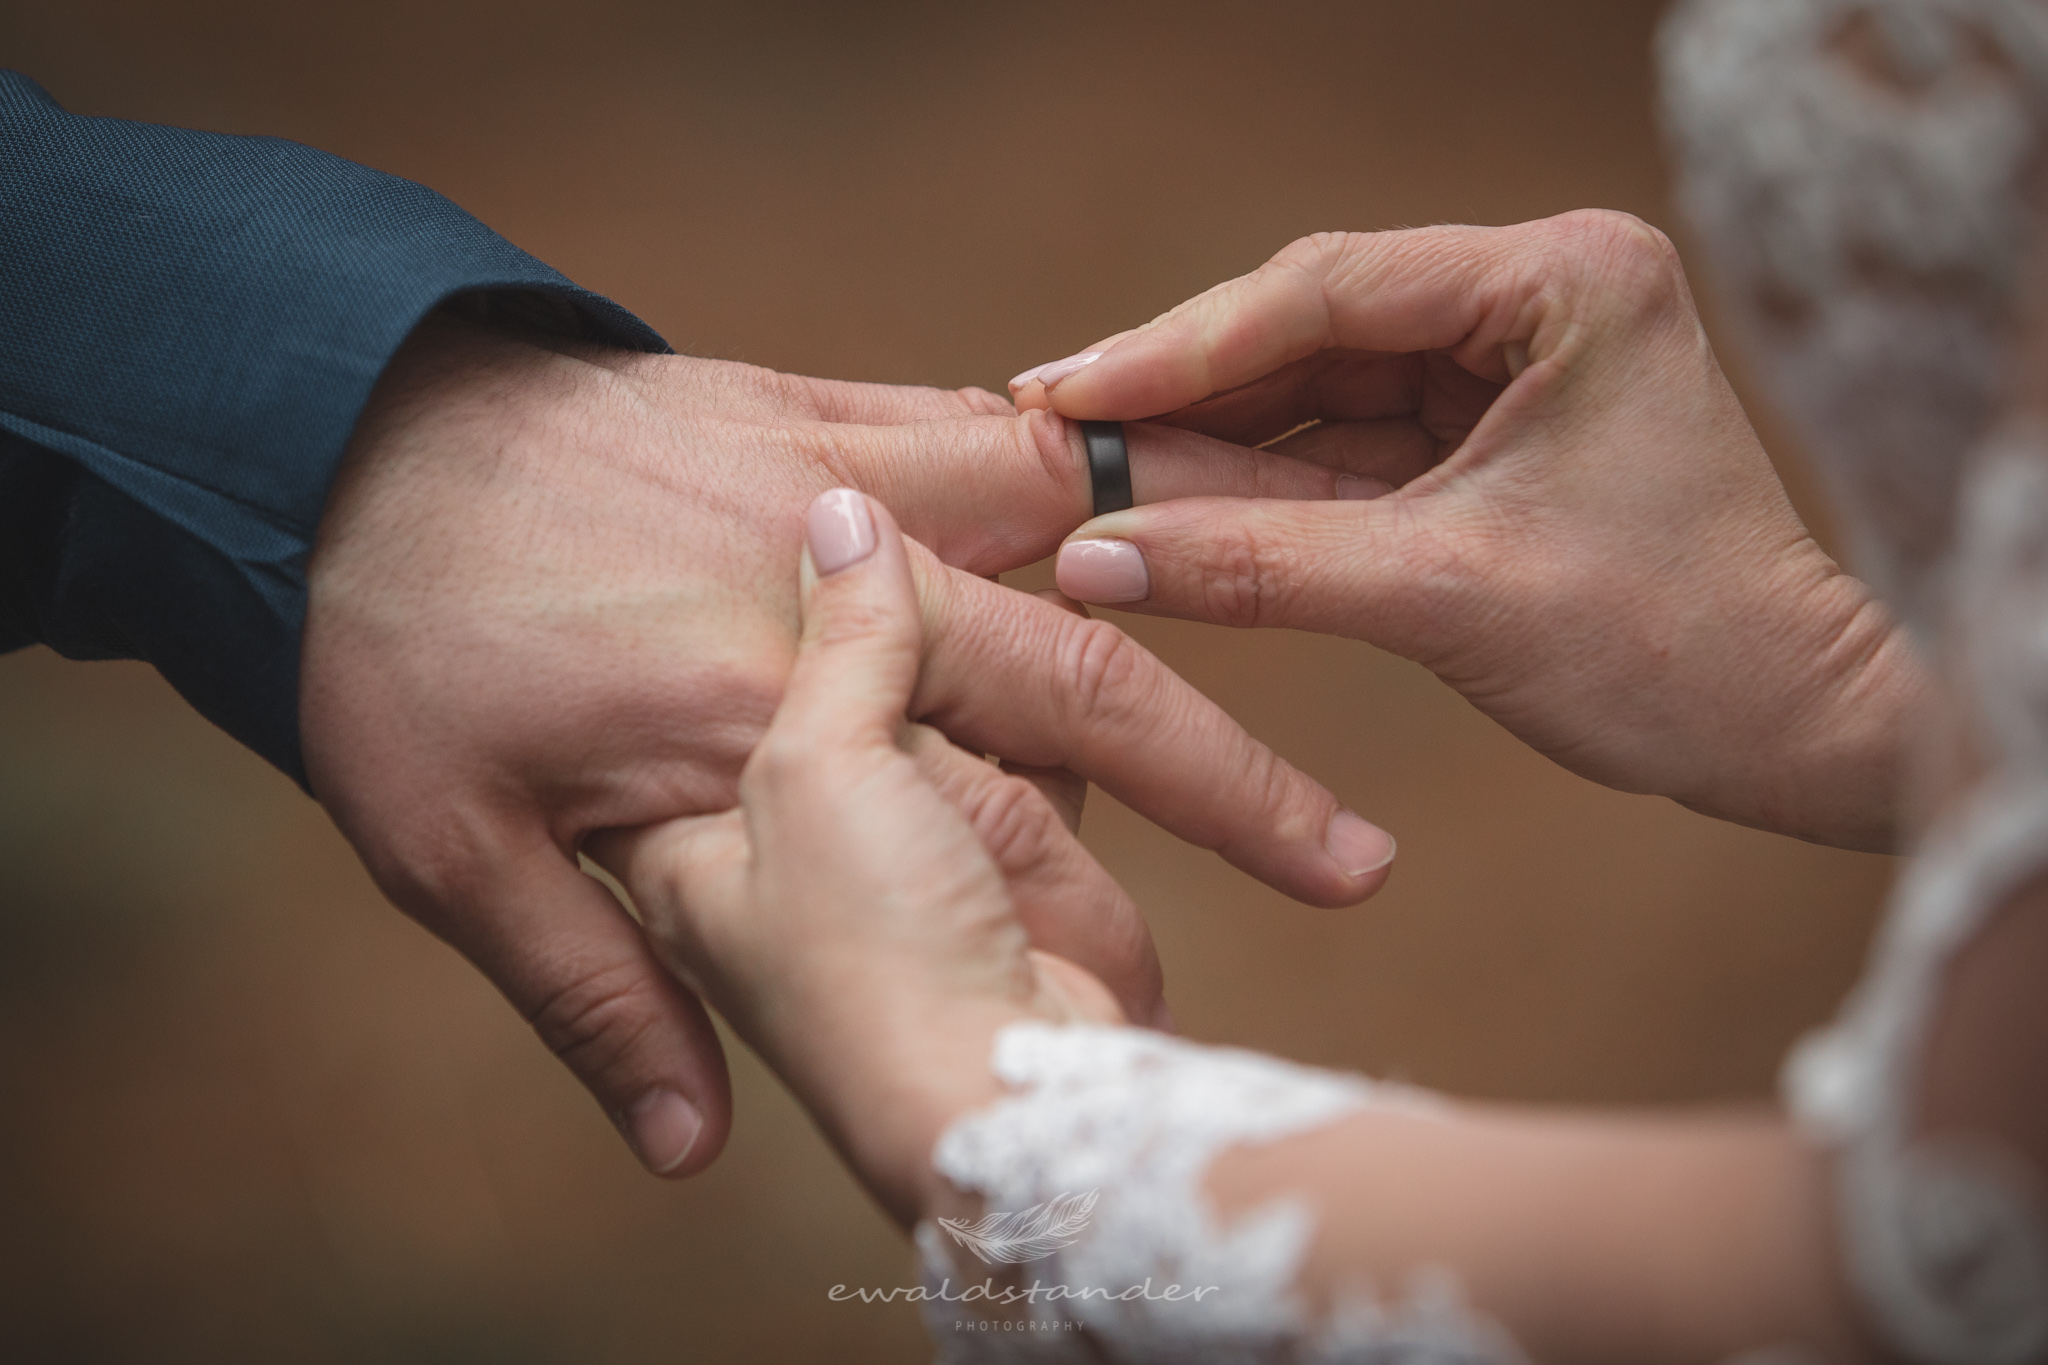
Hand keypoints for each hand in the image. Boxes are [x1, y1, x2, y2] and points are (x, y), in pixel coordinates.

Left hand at [300, 312, 1394, 1178]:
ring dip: (1194, 623)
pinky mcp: (818, 411)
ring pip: (1070, 557)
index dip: (1102, 930)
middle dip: (1229, 788)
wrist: (344, 441)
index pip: (993, 830)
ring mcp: (829, 495)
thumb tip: (686, 1159)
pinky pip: (986, 434)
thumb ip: (592, 993)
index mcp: (751, 738)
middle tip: (1356, 867)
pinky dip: (1084, 473)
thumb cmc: (389, 654)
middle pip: (1081, 694)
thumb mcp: (447, 847)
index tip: (1201, 1010)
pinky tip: (1169, 485)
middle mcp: (820, 619)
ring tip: (1325, 668)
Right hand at [1016, 211, 1929, 851]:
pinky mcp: (1488, 428)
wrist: (1783, 728)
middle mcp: (1536, 294)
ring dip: (1207, 434)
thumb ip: (1255, 564)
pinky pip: (1344, 442)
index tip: (1064, 389)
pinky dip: (1259, 478)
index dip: (1181, 347)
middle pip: (1311, 326)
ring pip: (1316, 384)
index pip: (1330, 292)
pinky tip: (1162, 498)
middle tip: (1045, 419)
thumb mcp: (1442, 595)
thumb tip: (1089, 556)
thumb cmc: (1667, 649)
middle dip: (1180, 384)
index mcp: (1563, 279)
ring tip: (1080, 464)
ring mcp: (1511, 359)